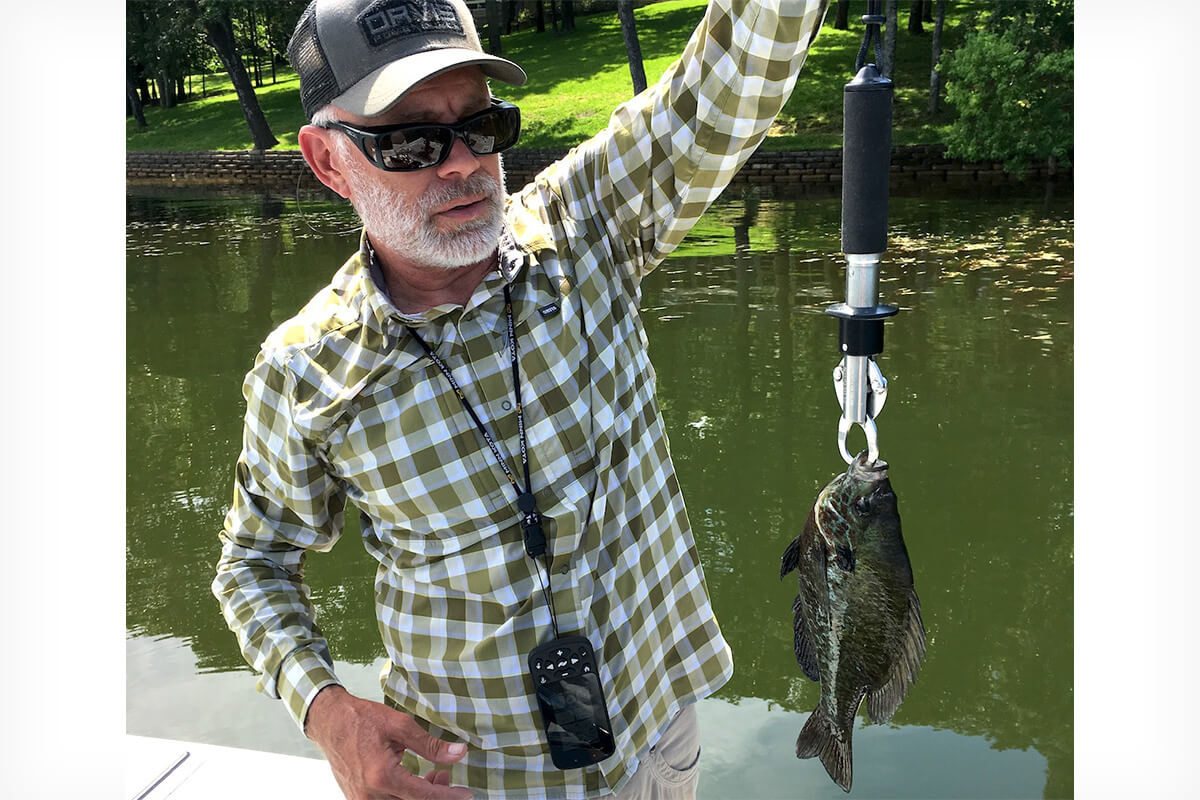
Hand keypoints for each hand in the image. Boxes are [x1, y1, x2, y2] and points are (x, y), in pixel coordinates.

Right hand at [305, 685, 471, 799]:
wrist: (329, 721)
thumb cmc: (362, 719)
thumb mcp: (400, 725)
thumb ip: (430, 744)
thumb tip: (459, 753)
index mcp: (382, 776)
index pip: (423, 795)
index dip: (448, 796)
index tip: (466, 794)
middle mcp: (370, 794)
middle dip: (436, 795)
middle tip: (447, 778)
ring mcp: (361, 799)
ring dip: (420, 796)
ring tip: (434, 777)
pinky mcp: (357, 798)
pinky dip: (404, 795)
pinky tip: (415, 780)